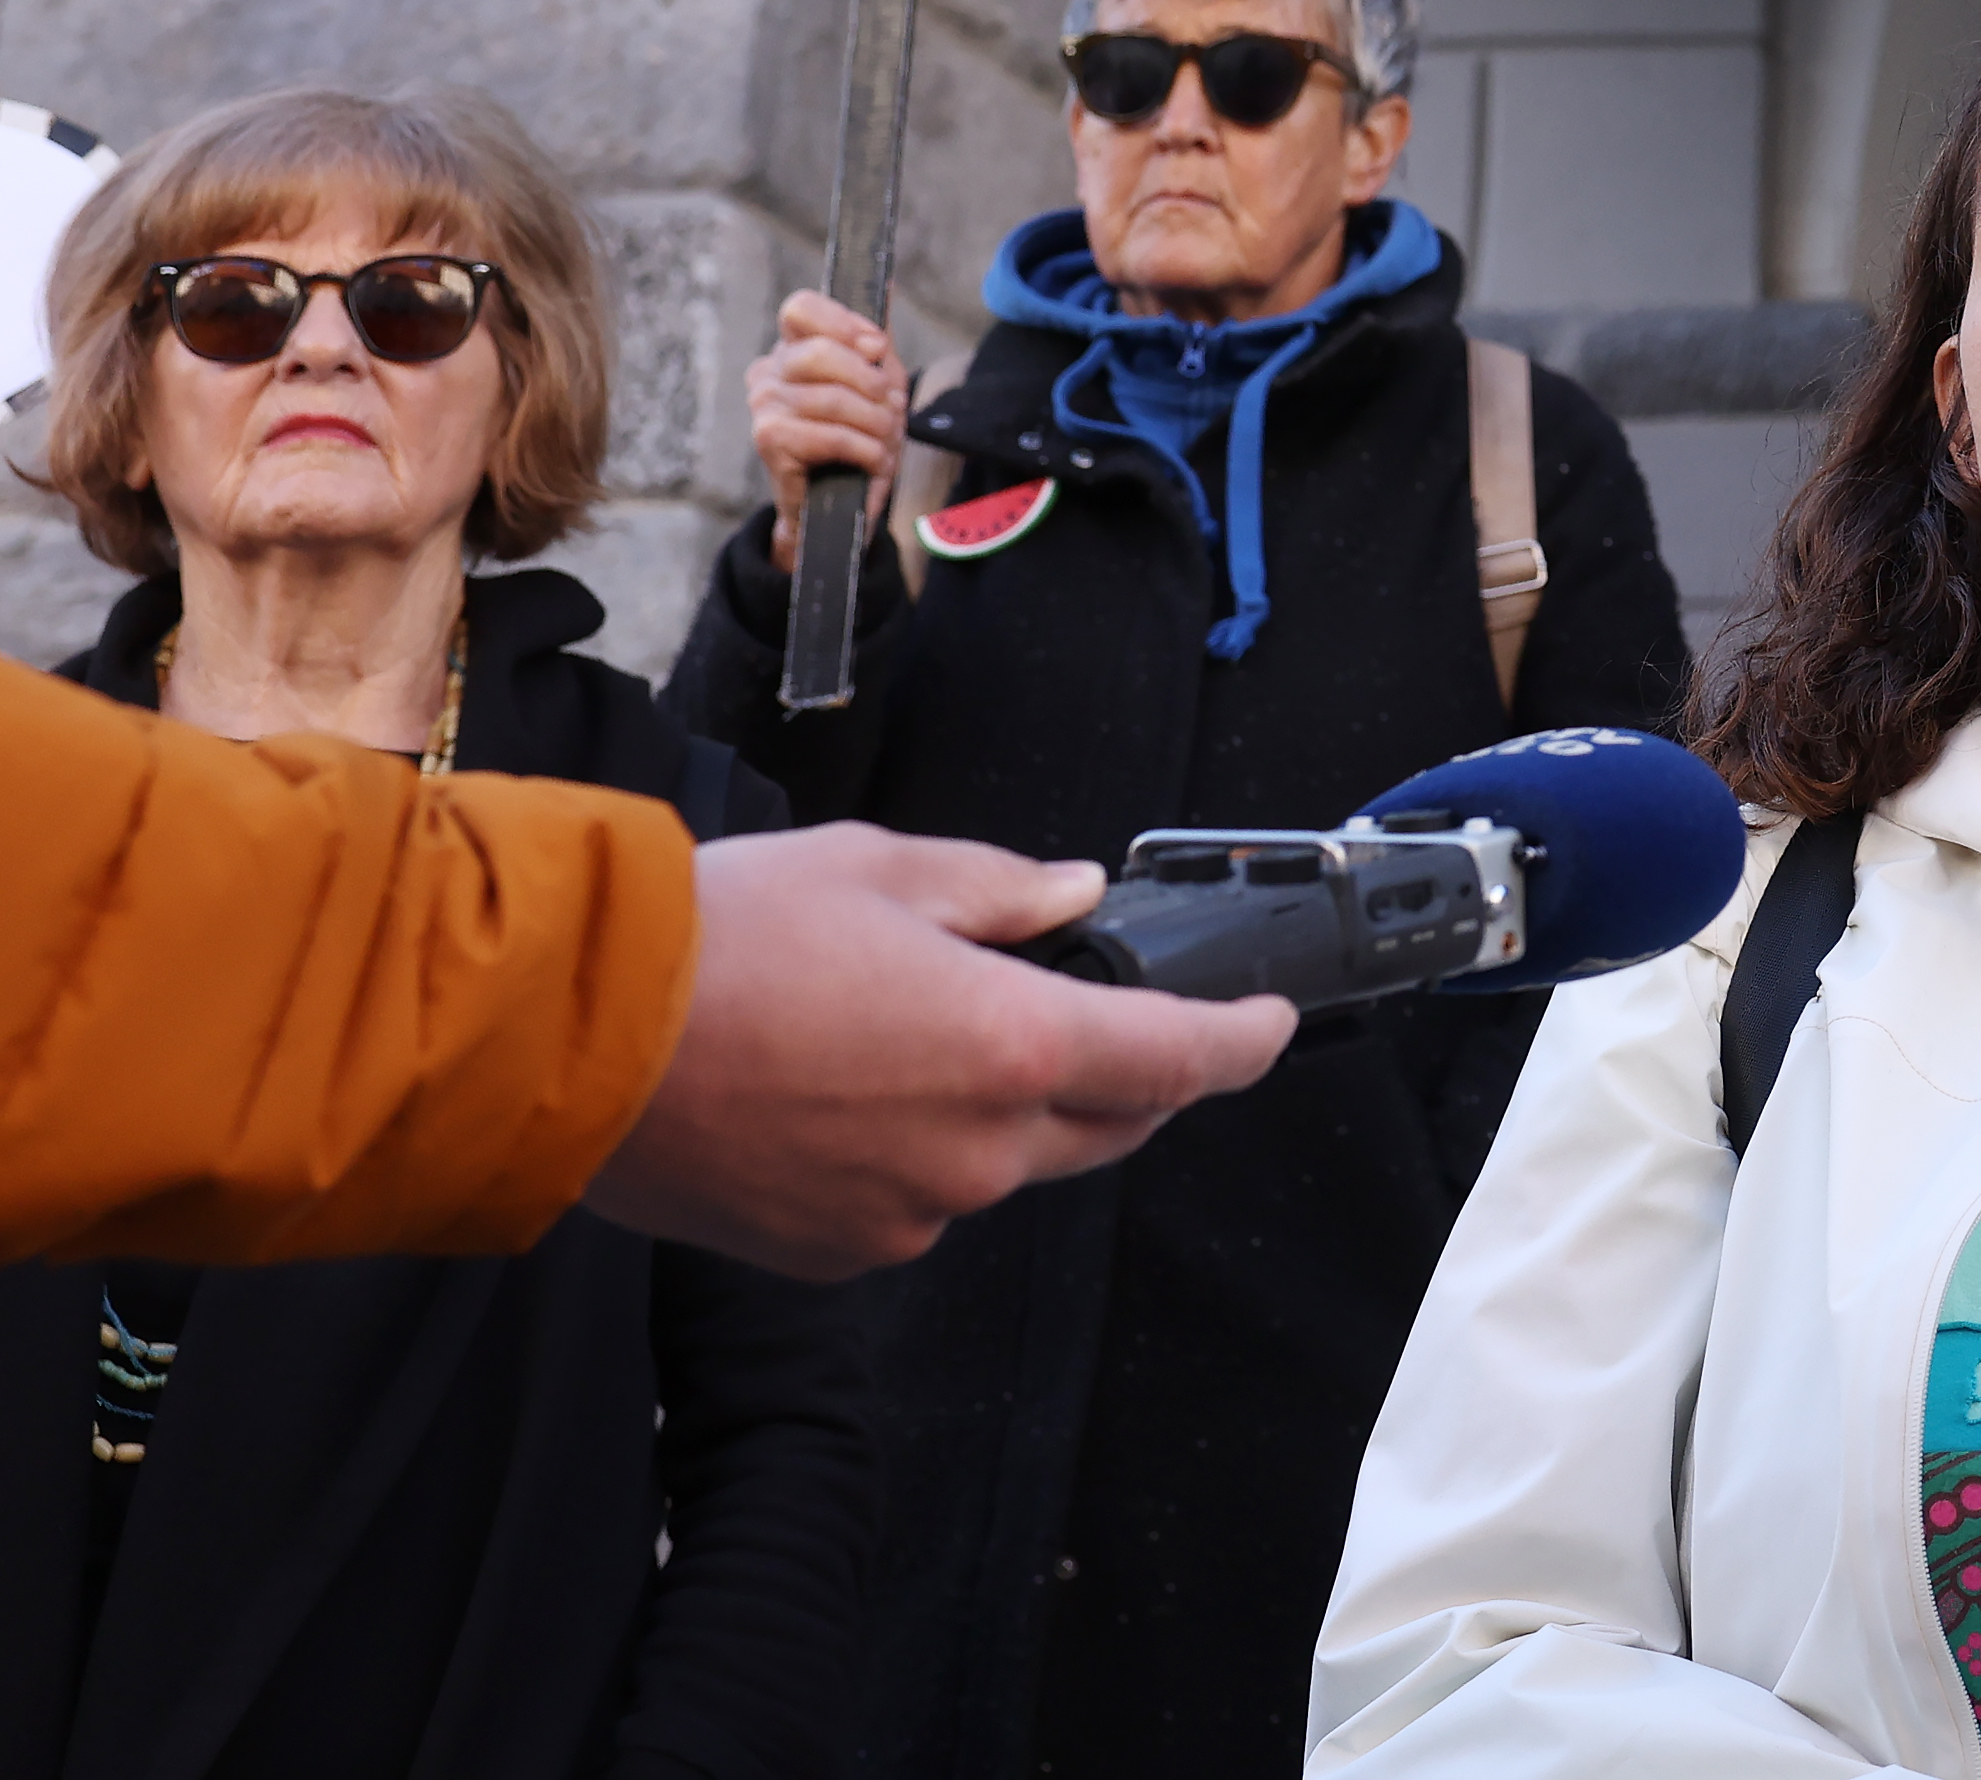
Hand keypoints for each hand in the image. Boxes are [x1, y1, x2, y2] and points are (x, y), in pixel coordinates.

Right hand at [582, 825, 1294, 1278]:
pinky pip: (919, 1205)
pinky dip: (920, 1157)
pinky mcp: (838, 1253)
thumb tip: (1073, 899)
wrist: (568, 1041)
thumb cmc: (720, 942)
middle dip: (1126, 1075)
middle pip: (1107, 1124)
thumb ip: (1001, 891)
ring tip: (921, 1037)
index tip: (1268, 1028)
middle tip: (1104, 1016)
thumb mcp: (883, 870)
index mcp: (1016, 1046)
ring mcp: (909, 1213)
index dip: (1240, 1044)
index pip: (1178, 1060)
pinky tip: (855, 1097)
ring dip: (1005, 1113)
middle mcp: (979, 1150)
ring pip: (1007, 1166)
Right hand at [747, 291, 907, 574]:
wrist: (842, 503)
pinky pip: (828, 434)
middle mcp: (770, 371)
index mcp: (793, 348)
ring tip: (885, 441)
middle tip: (890, 408)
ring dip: (876, 424)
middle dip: (871, 382)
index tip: (877, 349)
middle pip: (818, 351)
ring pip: (832, 398)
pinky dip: (864, 449)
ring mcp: (763, 405)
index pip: (801, 307)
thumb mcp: (878, 380)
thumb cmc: (859, 437)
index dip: (844, 323)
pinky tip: (872, 460)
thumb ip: (876, 336)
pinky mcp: (769, 441)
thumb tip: (888, 284)